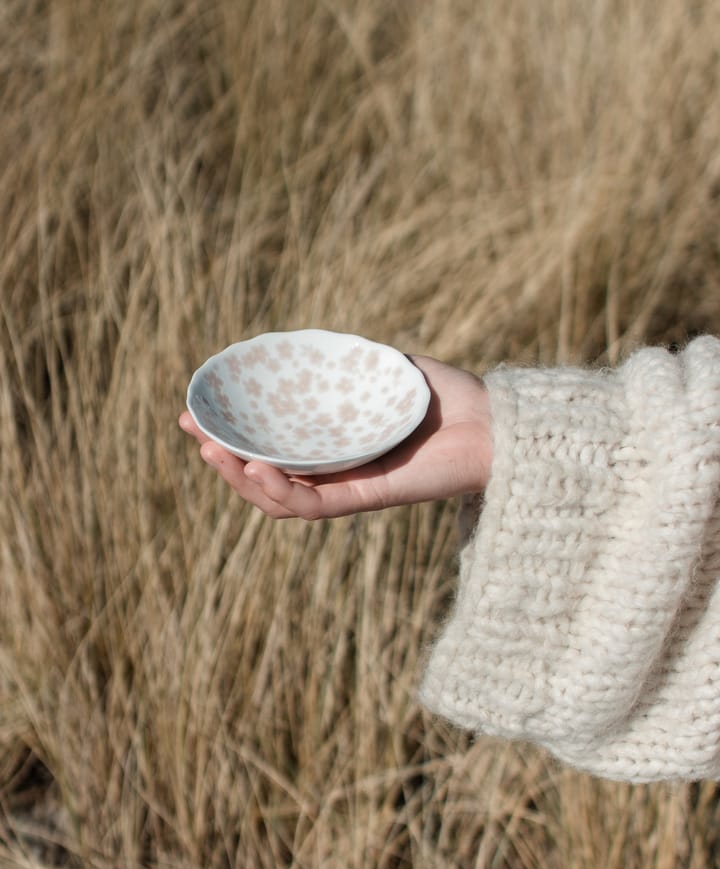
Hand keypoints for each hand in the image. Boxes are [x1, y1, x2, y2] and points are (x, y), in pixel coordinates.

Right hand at [178, 355, 491, 519]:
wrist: (496, 424)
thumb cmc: (449, 395)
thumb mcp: (385, 366)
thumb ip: (347, 362)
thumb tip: (302, 346)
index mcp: (332, 445)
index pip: (270, 446)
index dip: (230, 434)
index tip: (195, 412)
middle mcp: (335, 471)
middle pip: (265, 476)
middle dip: (223, 458)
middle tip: (193, 432)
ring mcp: (350, 487)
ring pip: (280, 499)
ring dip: (241, 479)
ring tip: (213, 453)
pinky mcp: (368, 498)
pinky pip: (313, 505)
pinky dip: (280, 491)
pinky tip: (254, 469)